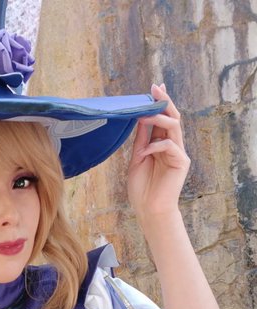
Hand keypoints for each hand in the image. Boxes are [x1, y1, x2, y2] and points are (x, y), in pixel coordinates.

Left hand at [127, 84, 190, 220]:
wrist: (149, 210)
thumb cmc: (141, 188)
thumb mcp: (137, 159)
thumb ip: (141, 140)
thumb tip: (140, 118)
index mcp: (161, 144)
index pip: (163, 119)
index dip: (160, 103)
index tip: (154, 87)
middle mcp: (172, 146)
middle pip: (172, 118)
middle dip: (164, 102)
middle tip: (156, 88)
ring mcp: (178, 153)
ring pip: (174, 127)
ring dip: (159, 118)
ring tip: (144, 115)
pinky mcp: (181, 162)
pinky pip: (170, 146)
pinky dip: (155, 146)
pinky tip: (145, 152)